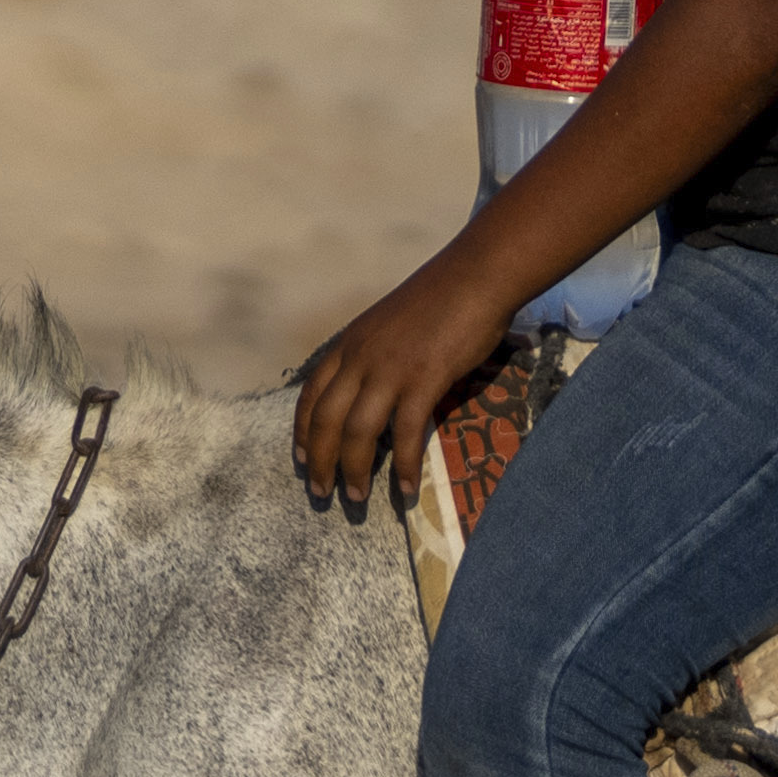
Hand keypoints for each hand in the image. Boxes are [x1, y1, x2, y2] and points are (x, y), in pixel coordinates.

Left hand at [290, 246, 531, 517]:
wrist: (476, 276)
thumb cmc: (440, 297)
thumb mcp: (389, 323)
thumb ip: (375, 354)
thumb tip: (374, 387)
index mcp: (349, 343)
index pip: (310, 395)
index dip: (302, 433)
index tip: (301, 461)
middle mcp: (360, 357)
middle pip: (326, 420)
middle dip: (319, 462)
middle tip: (320, 495)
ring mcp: (390, 369)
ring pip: (358, 433)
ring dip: (353, 472)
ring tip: (355, 501)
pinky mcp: (424, 380)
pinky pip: (405, 433)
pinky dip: (402, 466)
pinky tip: (405, 490)